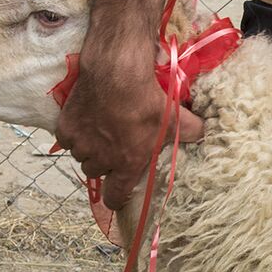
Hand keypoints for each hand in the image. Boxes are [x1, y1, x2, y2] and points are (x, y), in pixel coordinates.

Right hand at [55, 45, 204, 209]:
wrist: (116, 72)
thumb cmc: (147, 99)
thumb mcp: (174, 118)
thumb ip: (192, 131)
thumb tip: (206, 133)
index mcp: (126, 164)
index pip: (114, 197)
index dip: (115, 199)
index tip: (116, 195)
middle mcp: (101, 159)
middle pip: (96, 172)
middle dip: (103, 163)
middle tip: (112, 145)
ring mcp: (81, 144)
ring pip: (81, 155)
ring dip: (88, 148)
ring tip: (99, 131)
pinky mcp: (66, 128)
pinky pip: (66, 140)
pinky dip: (73, 134)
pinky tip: (84, 122)